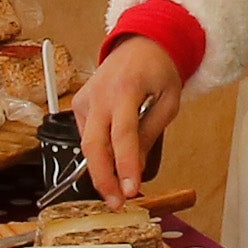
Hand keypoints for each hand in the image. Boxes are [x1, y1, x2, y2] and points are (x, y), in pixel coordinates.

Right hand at [78, 34, 183, 204]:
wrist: (140, 44)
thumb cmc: (158, 70)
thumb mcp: (168, 101)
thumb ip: (151, 134)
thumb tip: (137, 168)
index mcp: (126, 90)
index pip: (123, 134)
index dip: (126, 165)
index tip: (130, 190)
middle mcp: (100, 94)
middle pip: (93, 144)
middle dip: (103, 178)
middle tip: (116, 203)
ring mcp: (85, 98)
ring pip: (86, 144)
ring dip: (100, 170)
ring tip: (117, 191)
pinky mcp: (79, 103)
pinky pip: (86, 135)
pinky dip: (98, 151)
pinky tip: (112, 156)